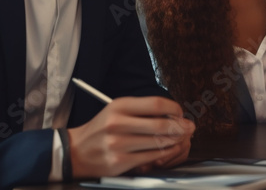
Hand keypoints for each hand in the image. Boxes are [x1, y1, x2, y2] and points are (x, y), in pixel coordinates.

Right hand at [66, 96, 194, 178]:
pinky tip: (169, 150)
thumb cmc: (100, 129)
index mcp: (119, 106)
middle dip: (180, 127)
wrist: (76, 151)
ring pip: (158, 142)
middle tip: (189, 127)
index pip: (155, 104)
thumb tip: (171, 113)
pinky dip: (164, 153)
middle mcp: (118, 123)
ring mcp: (119, 143)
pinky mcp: (120, 161)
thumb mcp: (116, 110)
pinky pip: (150, 157)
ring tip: (181, 138)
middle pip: (160, 124)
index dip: (173, 108)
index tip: (179, 112)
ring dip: (175, 141)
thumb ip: (141, 110)